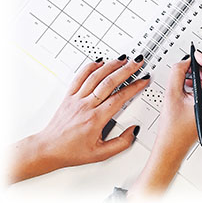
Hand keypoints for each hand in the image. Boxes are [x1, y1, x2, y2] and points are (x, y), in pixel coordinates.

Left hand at [9, 54, 149, 182]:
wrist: (48, 149)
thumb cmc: (71, 151)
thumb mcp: (101, 154)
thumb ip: (121, 143)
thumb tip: (134, 131)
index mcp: (96, 119)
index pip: (119, 98)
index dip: (134, 87)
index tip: (143, 80)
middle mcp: (86, 106)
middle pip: (109, 82)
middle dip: (126, 70)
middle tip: (137, 62)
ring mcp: (76, 99)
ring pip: (95, 76)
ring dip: (110, 65)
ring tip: (122, 59)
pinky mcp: (68, 96)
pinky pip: (79, 77)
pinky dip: (90, 67)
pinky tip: (99, 62)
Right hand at [158, 51, 201, 150]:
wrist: (173, 145)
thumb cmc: (173, 128)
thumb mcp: (172, 94)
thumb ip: (178, 72)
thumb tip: (185, 62)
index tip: (196, 56)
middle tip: (189, 65)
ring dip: (201, 75)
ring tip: (186, 77)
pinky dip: (201, 83)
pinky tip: (189, 85)